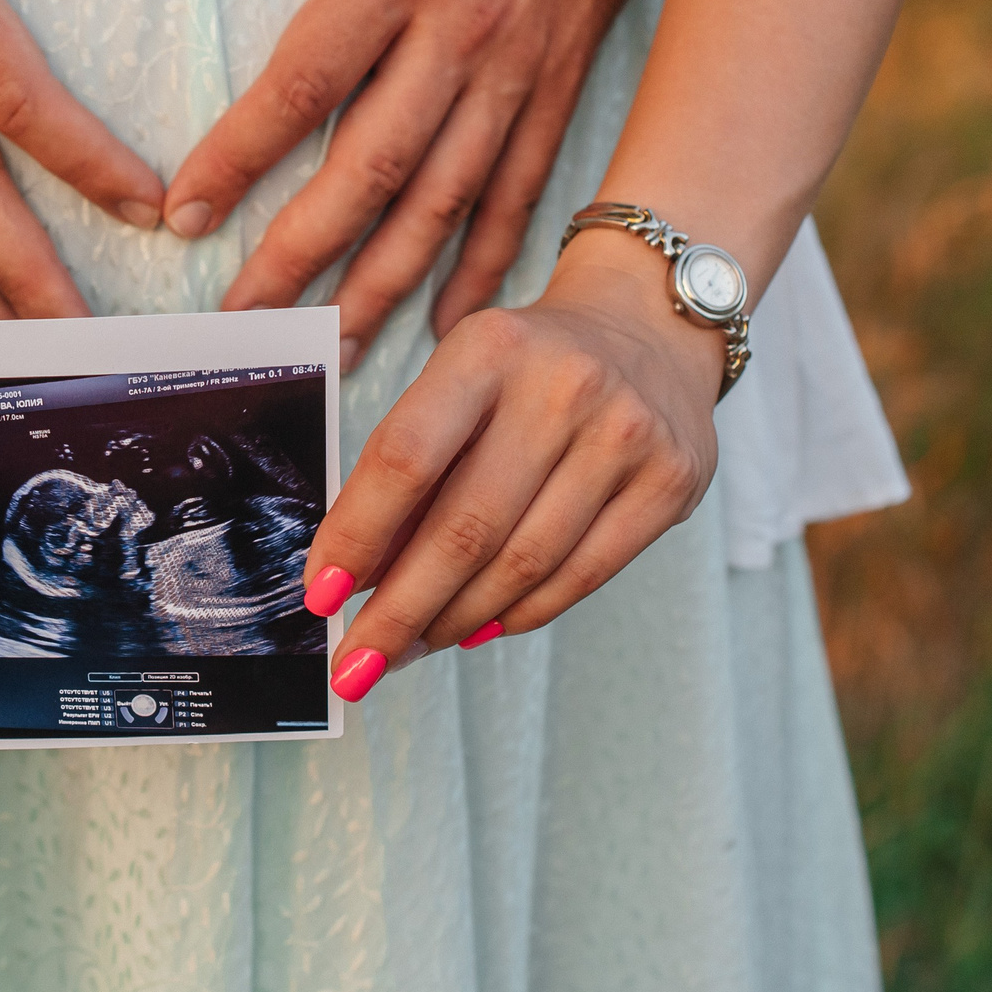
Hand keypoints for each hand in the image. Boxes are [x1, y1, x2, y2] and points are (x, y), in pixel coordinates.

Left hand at [166, 0, 664, 363]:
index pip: (309, 77)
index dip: (243, 152)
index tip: (184, 212)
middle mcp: (462, 29)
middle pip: (372, 167)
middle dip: (300, 253)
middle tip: (238, 319)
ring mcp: (515, 74)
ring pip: (441, 203)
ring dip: (381, 285)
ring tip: (324, 350)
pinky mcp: (554, 96)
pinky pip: (514, 199)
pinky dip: (482, 270)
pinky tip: (444, 332)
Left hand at [302, 237, 722, 698]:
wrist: (648, 328)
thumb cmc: (527, 368)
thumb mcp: (459, 379)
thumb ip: (410, 463)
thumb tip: (354, 574)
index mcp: (489, 349)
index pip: (407, 457)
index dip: (358, 534)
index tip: (320, 596)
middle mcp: (564, 388)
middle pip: (466, 527)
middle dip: (400, 610)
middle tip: (359, 663)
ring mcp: (626, 436)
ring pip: (524, 563)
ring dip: (455, 620)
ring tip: (412, 647)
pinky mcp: (671, 482)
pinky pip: (582, 575)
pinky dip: (520, 614)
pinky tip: (479, 628)